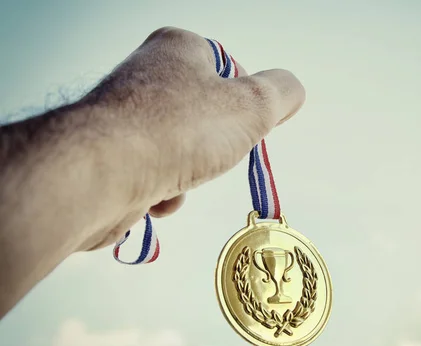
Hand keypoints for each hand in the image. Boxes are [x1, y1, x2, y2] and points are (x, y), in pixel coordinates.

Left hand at [80, 27, 305, 249]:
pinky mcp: (109, 154)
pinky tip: (157, 194)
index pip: (227, 66)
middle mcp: (146, 76)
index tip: (249, 124)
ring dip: (191, 173)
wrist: (101, 175)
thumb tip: (292, 90)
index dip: (245, 98)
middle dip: (216, 144)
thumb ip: (280, 93)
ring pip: (181, 150)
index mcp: (178, 49)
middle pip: (205, 115)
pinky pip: (154, 174)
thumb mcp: (251, 106)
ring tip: (180, 177)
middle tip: (216, 152)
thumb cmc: (177, 130)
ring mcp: (123, 116)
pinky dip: (164, 190)